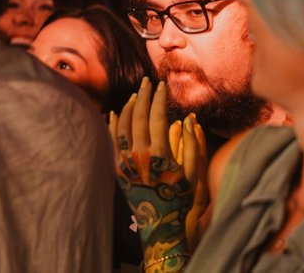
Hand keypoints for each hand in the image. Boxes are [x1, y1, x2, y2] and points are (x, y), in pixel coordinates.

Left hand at [111, 79, 208, 257]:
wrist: (158, 222)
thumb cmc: (180, 198)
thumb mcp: (192, 173)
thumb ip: (191, 145)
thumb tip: (188, 119)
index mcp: (159, 154)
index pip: (158, 118)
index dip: (160, 99)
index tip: (162, 86)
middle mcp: (139, 154)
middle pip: (139, 116)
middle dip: (143, 96)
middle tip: (147, 82)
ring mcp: (125, 160)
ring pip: (123, 125)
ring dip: (129, 107)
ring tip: (136, 95)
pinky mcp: (116, 167)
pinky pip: (111, 140)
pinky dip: (113, 124)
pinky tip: (115, 113)